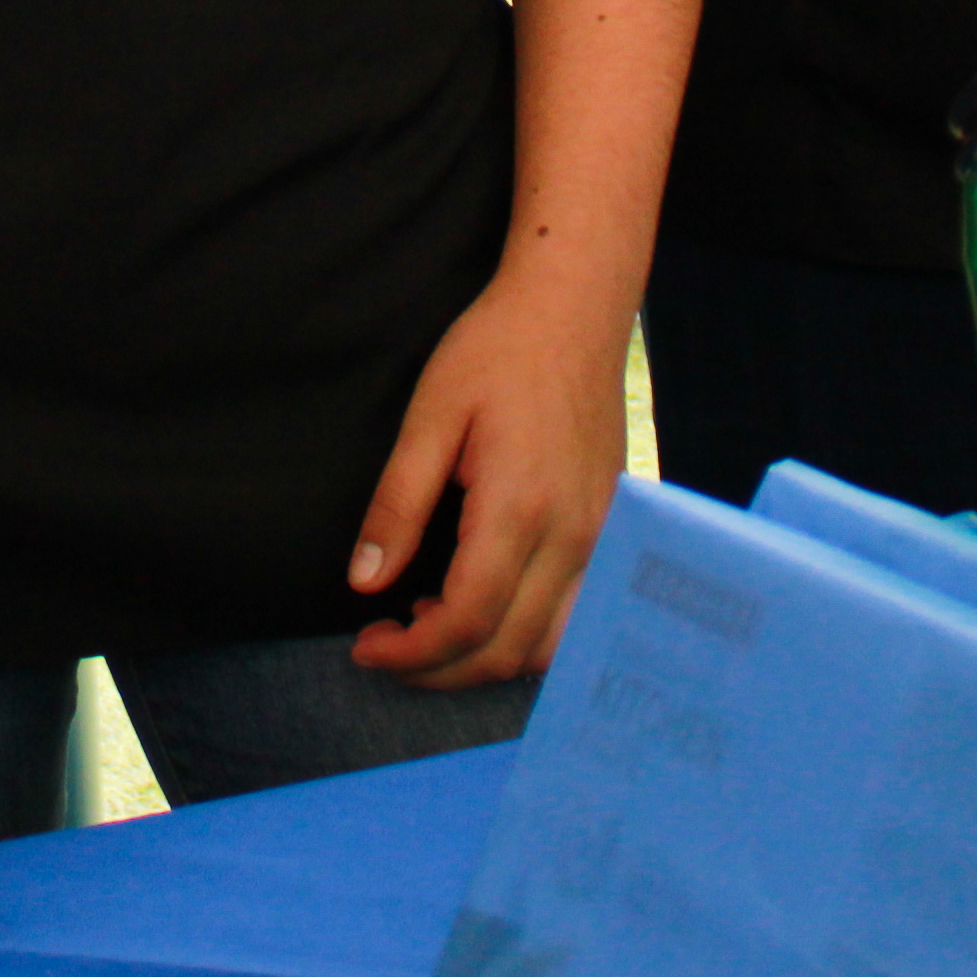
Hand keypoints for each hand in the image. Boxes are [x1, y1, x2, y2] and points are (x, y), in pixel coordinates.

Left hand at [343, 259, 633, 688]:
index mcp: (520, 507)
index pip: (466, 619)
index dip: (411, 653)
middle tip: (385, 645)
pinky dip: (527, 635)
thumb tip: (366, 581)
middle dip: (438, 668)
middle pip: (506, 649)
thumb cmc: (498, 350)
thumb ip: (397, 503)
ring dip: (485, 658)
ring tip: (430, 623)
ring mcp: (601, 536)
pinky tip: (486, 604)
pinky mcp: (611, 528)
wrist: (574, 308)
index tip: (366, 647)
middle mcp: (573, 535)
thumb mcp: (430, 415)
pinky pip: (577, 613)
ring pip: (549, 645)